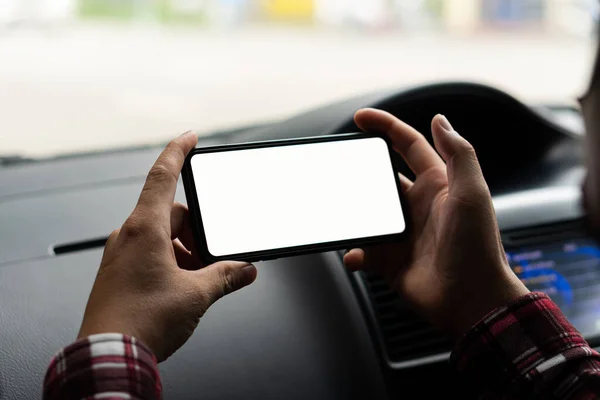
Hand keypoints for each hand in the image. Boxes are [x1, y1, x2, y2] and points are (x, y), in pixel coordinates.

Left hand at [78, 132, 257, 360]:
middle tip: (214, 258)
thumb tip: (245, 270)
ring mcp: (122, 254)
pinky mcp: (119, 272)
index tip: (190, 137)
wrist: (108, 354)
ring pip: (163, 237)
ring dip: (185, 252)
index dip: (179, 151)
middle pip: (173, 215)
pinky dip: (171, 262)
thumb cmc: (142, 321)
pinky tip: (183, 288)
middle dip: (198, 232)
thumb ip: (226, 277)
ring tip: (199, 282)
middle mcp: (129, 236)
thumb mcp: (196, 294)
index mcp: (145, 229)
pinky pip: (150, 254)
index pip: (163, 176)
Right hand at [344, 109, 527, 338]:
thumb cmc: (478, 247)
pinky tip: (355, 253)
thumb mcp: (472, 193)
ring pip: (366, 213)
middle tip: (340, 170)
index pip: (408, 145)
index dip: (385, 127)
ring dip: (353, 213)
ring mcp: (401, 232)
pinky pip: (363, 249)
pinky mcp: (389, 259)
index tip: (361, 119)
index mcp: (437, 184)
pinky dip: (355, 251)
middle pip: (380, 178)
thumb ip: (459, 153)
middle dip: (359, 172)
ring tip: (339, 212)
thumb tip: (440, 119)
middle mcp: (416, 205)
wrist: (471, 301)